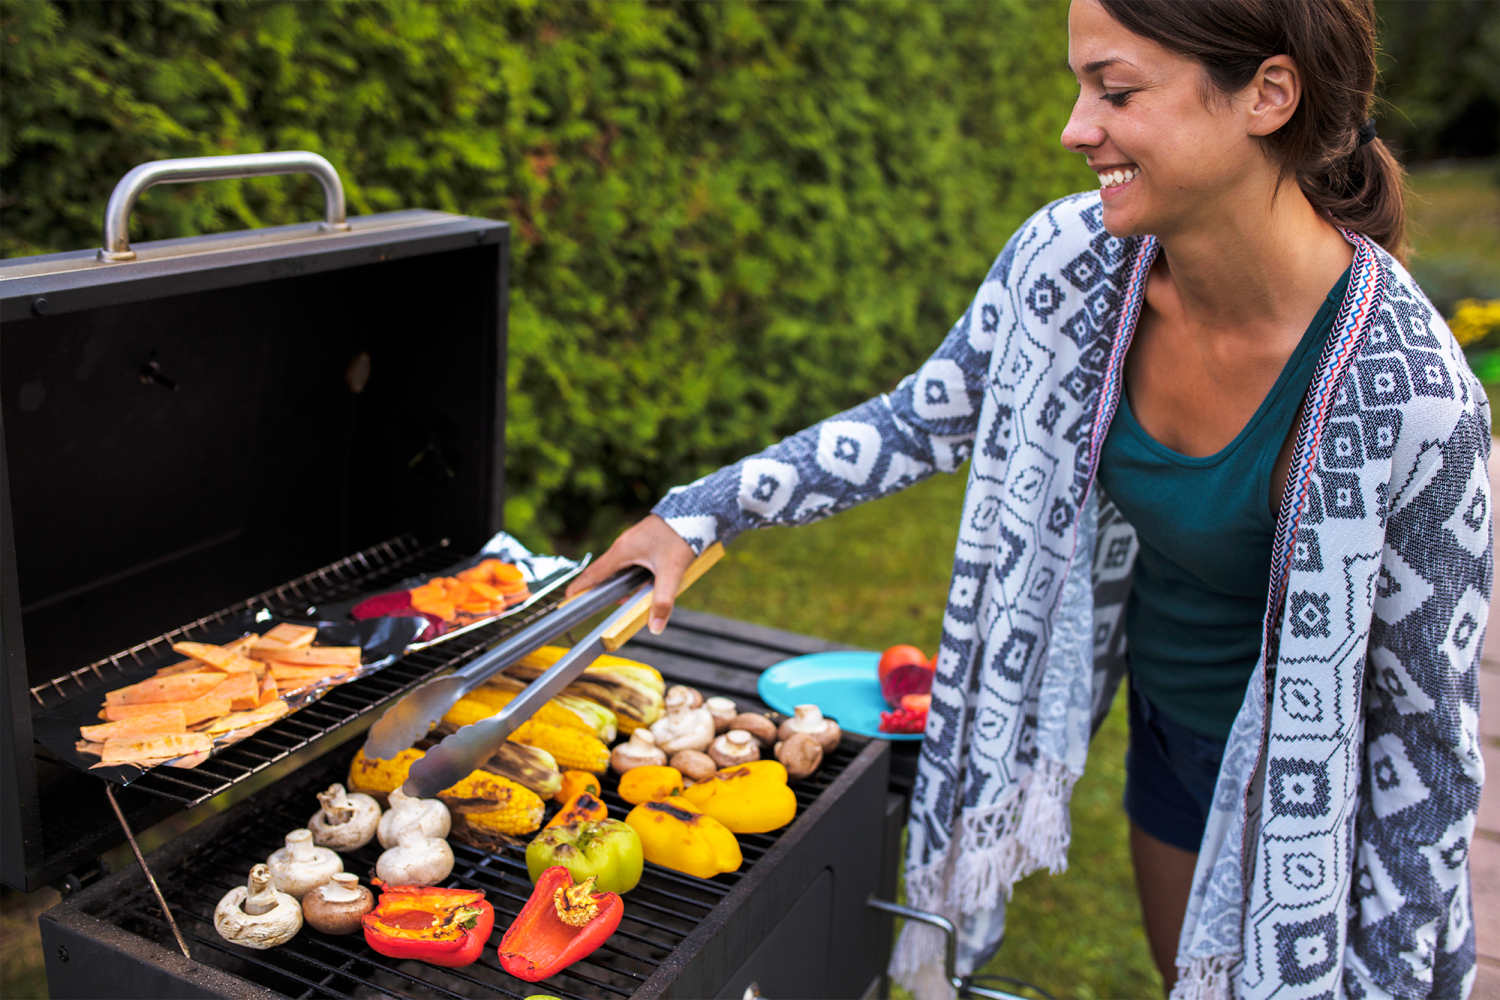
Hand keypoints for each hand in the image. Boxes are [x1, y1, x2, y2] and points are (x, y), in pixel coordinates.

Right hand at [564, 515, 696, 634]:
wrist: (696, 511)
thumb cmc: (681, 536)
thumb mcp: (672, 572)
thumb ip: (663, 600)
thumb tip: (655, 628)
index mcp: (622, 550)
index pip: (593, 573)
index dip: (579, 588)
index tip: (567, 601)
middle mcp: (623, 545)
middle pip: (606, 573)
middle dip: (608, 591)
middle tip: (618, 605)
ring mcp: (633, 542)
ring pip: (620, 568)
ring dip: (625, 584)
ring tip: (639, 596)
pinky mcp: (644, 541)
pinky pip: (632, 562)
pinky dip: (634, 575)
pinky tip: (650, 581)